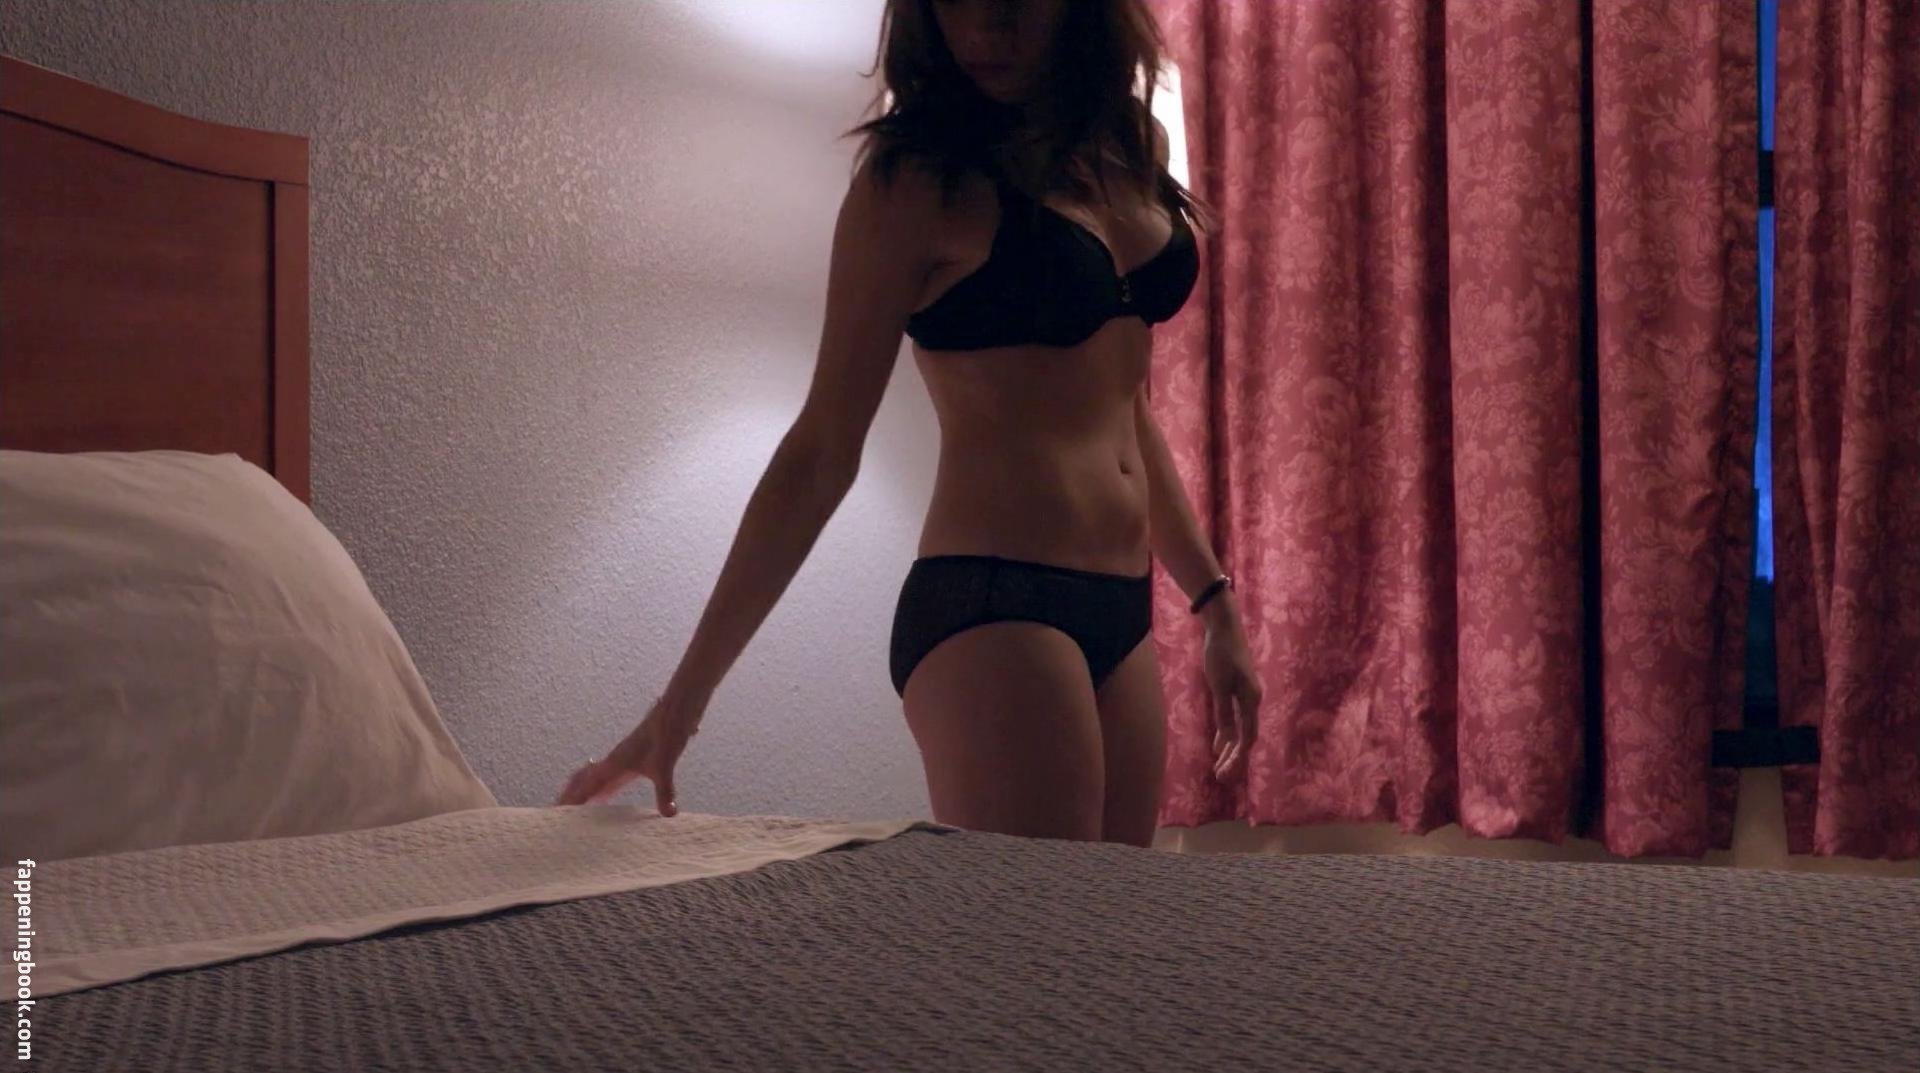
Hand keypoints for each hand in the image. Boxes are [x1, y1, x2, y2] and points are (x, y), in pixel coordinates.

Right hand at [553, 694, 702, 813]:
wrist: (673, 712)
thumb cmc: (666, 735)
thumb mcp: (665, 766)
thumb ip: (665, 791)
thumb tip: (668, 814)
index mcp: (614, 765)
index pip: (587, 785)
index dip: (573, 799)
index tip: (558, 812)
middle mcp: (612, 762)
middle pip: (583, 780)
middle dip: (569, 795)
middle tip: (557, 811)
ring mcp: (620, 759)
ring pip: (592, 776)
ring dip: (581, 788)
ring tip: (572, 804)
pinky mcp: (629, 758)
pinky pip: (606, 775)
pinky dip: (598, 785)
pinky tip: (604, 793)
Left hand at [1200, 601, 1261, 782]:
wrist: (1224, 625)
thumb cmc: (1220, 654)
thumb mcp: (1218, 686)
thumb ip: (1224, 714)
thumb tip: (1227, 742)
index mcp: (1251, 701)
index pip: (1246, 738)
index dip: (1236, 758)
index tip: (1223, 774)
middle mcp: (1253, 700)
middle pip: (1245, 737)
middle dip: (1233, 758)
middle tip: (1220, 777)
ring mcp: (1247, 695)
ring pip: (1241, 728)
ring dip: (1230, 748)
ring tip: (1219, 765)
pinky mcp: (1239, 688)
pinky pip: (1237, 718)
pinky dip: (1228, 732)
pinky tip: (1218, 743)